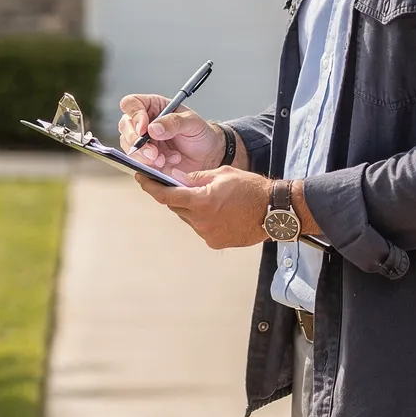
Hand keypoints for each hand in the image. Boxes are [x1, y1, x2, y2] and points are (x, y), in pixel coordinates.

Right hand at [117, 93, 225, 172]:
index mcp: (153, 106)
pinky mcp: (145, 158)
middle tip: (152, 152)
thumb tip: (153, 128)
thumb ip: (174, 122)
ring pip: (128, 146)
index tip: (145, 129)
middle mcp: (144, 122)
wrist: (207, 155)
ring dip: (144, 155)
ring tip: (164, 158)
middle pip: (125, 126)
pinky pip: (138, 161)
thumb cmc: (200, 133)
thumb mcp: (192, 123)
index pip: (131, 104)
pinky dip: (152, 164)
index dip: (134, 115)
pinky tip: (168, 162)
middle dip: (136, 141)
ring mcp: (143, 141)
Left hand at [135, 165, 270, 248]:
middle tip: (175, 184)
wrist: (274, 211)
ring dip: (190, 208)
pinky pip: (201, 228)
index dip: (150, 187)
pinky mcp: (216, 242)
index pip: (165, 196)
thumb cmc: (251, 189)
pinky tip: (217, 211)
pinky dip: (202, 219)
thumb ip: (196, 178)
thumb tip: (177, 179)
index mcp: (201, 202)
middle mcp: (201, 221)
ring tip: (207, 198)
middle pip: (176, 208)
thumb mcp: (221, 174)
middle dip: (174, 196)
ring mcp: (208, 234)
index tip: (141, 179)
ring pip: (188, 219)